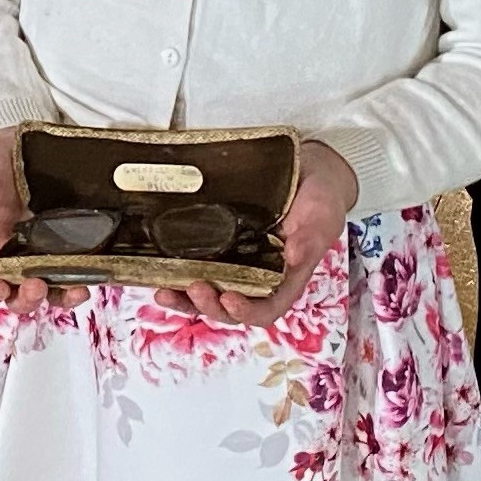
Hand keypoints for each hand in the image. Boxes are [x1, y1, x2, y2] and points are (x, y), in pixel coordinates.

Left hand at [180, 140, 358, 327]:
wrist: (306, 168)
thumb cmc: (320, 196)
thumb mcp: (322, 214)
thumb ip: (311, 238)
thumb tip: (293, 258)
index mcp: (287, 278)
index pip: (267, 308)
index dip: (247, 312)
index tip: (229, 298)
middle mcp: (260, 276)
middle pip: (232, 307)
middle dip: (210, 306)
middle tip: (195, 287)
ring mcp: (238, 261)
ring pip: (210, 293)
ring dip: (187, 299)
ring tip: (165, 292)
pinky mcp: (219, 244)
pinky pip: (197, 266)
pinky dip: (177, 275)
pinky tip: (158, 272)